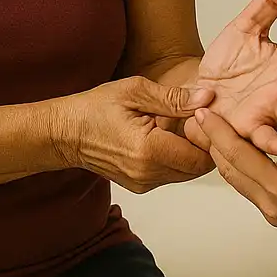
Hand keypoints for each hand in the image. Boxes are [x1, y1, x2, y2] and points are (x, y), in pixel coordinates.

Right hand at [53, 77, 215, 192]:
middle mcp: (147, 174)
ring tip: (180, 126)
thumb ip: (174, 98)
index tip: (205, 115)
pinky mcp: (141, 185)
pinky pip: (172, 174)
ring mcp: (143, 183)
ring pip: (187, 173)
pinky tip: (167, 137)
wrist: (66, 133)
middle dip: (204, 145)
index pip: (202, 156)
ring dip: (191, 152)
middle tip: (197, 119)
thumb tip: (207, 98)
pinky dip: (177, 158)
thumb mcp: (135, 91)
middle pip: (198, 168)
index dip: (210, 136)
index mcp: (149, 151)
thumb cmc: (96, 108)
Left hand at [195, 109, 276, 226]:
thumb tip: (243, 112)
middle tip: (202, 120)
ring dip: (226, 156)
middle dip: (215, 143)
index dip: (217, 130)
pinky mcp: (275, 216)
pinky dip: (242, 168)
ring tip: (214, 132)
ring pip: (237, 180)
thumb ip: (275, 127)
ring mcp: (273, 214)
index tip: (202, 112)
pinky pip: (250, 188)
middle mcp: (272, 206)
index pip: (237, 154)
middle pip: (230, 170)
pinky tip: (236, 149)